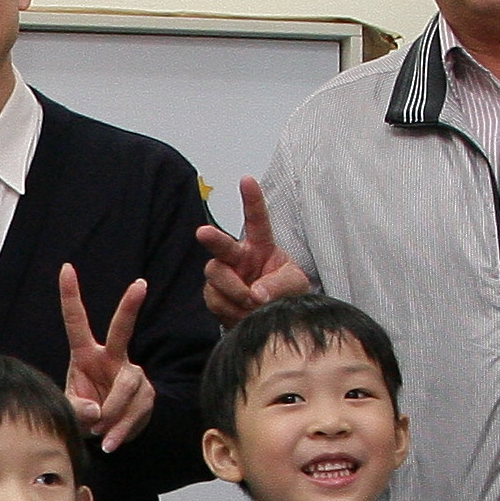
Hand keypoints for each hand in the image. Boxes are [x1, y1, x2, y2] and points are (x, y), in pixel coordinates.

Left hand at [55, 265, 155, 451]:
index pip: (76, 322)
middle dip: (130, 307)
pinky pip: (136, 410)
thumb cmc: (83, 413)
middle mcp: (111, 357)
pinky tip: (111, 442)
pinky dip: (122, 429)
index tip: (66, 268)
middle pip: (121, 331)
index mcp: (85, 355)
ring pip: (127, 387)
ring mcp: (132, 373)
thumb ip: (76, 410)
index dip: (70, 296)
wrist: (105, 434)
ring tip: (99, 434)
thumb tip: (96, 411)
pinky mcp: (146, 393)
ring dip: (112, 415)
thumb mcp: (69, 411)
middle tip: (140, 285)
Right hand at [195, 175, 313, 322]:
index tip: (247, 180)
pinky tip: (243, 314)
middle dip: (212, 238)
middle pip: (221, 245)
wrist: (269, 320)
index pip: (257, 220)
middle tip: (203, 232)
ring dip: (236, 293)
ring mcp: (223, 276)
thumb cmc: (285, 295)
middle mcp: (238, 257)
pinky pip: (215, 300)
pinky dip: (231, 311)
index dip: (252, 200)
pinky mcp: (214, 295)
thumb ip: (280, 286)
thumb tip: (257, 293)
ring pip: (216, 276)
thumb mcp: (295, 286)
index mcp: (261, 246)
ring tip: (252, 305)